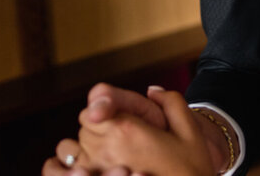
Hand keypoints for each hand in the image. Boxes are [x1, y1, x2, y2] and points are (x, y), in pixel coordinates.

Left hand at [78, 90, 218, 175]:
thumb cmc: (191, 166)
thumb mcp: (189, 129)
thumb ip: (171, 102)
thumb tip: (152, 91)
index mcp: (126, 129)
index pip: (90, 112)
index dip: (102, 114)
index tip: (117, 122)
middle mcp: (106, 149)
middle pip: (83, 131)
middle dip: (96, 131)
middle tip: (119, 140)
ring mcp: (99, 171)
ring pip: (71, 152)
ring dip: (83, 152)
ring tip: (104, 158)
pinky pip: (68, 173)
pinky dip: (72, 170)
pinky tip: (88, 171)